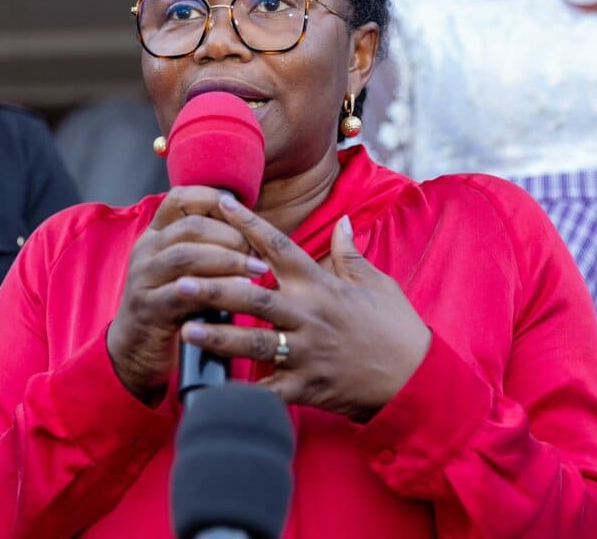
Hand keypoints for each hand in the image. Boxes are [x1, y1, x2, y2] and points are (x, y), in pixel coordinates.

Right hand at [106, 187, 267, 403]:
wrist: (136, 350)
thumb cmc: (173, 306)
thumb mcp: (188, 270)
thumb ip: (209, 248)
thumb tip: (255, 233)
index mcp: (155, 235)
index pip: (180, 198)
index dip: (214, 199)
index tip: (243, 212)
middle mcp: (145, 250)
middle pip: (190, 226)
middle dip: (231, 235)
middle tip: (258, 250)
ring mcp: (143, 278)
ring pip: (186, 255)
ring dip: (228, 259)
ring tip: (257, 269)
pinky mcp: (149, 308)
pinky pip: (183, 291)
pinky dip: (216, 287)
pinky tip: (240, 290)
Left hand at [178, 193, 430, 421]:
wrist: (414, 379)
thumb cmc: (395, 328)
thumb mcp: (376, 284)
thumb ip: (350, 254)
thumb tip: (341, 221)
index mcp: (323, 286)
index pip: (280, 247)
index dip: (248, 223)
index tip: (220, 204)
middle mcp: (311, 316)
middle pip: (255, 296)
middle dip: (216, 287)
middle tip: (182, 280)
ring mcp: (307, 353)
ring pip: (255, 342)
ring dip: (219, 334)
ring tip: (187, 328)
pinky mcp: (308, 387)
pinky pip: (269, 390)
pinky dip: (242, 391)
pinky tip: (214, 387)